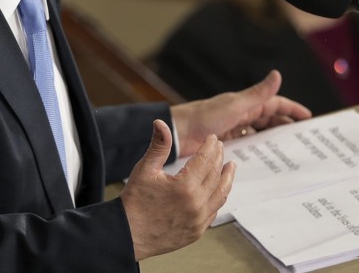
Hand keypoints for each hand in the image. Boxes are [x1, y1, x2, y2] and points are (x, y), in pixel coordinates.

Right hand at [120, 119, 233, 260]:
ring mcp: (198, 220)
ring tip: (230, 167)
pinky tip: (219, 190)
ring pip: (220, 195)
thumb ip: (159, 145)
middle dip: (219, 158)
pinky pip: (214, 211)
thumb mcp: (145, 169)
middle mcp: (196, 204)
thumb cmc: (135, 201)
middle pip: (215, 175)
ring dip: (226, 178)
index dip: (210, 147)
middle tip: (220, 147)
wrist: (127, 235)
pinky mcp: (197, 232)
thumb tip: (161, 123)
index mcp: (185, 186)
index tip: (213, 138)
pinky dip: (219, 197)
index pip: (205, 160)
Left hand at [171, 70, 311, 156]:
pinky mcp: (226, 141)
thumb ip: (257, 93)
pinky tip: (265, 157)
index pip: (274, 104)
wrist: (179, 133)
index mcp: (245, 103)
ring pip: (259, 132)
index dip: (291, 109)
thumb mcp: (235, 105)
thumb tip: (277, 74)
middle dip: (286, 125)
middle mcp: (241, 114)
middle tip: (303, 138)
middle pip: (269, 119)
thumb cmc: (205, 116)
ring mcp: (233, 128)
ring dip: (273, 138)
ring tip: (289, 149)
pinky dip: (257, 148)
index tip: (308, 118)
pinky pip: (247, 144)